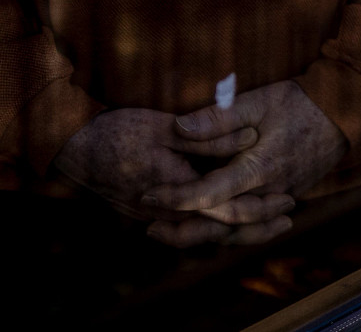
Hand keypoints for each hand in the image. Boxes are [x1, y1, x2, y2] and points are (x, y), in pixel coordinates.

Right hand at [49, 107, 293, 245]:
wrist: (71, 149)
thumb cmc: (116, 134)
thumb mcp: (163, 127)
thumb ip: (208, 134)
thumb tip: (249, 136)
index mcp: (176, 193)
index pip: (228, 209)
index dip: (261, 206)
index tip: (290, 201)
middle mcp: (169, 215)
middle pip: (222, 229)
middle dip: (257, 226)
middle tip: (289, 217)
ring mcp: (156, 218)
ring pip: (205, 233)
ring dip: (239, 229)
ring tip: (269, 222)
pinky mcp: (149, 214)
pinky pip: (189, 229)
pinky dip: (213, 226)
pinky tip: (229, 218)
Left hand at [139, 80, 348, 247]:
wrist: (344, 111)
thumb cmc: (299, 102)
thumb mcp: (258, 100)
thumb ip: (218, 117)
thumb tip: (178, 127)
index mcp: (258, 168)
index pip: (209, 194)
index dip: (176, 198)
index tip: (148, 195)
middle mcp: (269, 192)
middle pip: (220, 225)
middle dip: (183, 229)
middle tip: (150, 227)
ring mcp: (280, 198)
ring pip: (239, 232)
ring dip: (205, 237)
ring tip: (173, 235)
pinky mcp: (286, 197)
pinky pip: (255, 227)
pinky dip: (232, 234)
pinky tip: (213, 232)